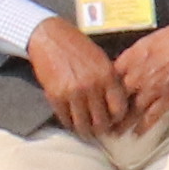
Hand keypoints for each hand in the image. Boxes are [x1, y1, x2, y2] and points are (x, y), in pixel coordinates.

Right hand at [23, 17, 129, 142]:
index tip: (114, 122)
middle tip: (100, 131)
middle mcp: (92, 86)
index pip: (119, 108)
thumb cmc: (77, 46)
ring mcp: (73, 92)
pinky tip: (72, 123)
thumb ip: (110, 80)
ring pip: (83, 124)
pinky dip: (69, 124)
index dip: (118, 119)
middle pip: (101, 121)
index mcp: (107, 75)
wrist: (50, 37)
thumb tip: (116, 104)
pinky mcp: (55, 96)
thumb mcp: (101, 59)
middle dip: (102, 129)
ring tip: (86, 132)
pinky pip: (65, 119)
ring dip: (85, 131)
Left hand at [111, 16, 168, 131]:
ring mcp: (152, 90)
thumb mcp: (140, 44)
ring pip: (132, 112)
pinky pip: (152, 117)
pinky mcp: (168, 98)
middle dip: (107, 113)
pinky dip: (144, 127)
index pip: (107, 82)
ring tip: (114, 133)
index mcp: (128, 62)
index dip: (100, 94)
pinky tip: (137, 134)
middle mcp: (137, 77)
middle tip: (100, 122)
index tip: (95, 102)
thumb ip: (127, 59)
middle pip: (116, 100)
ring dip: (122, 125)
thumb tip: (115, 69)